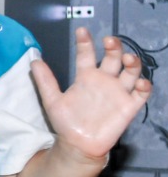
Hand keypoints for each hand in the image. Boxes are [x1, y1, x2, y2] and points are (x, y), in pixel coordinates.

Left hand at [31, 27, 150, 160]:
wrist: (77, 145)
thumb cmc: (66, 123)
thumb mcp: (52, 100)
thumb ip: (45, 81)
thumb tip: (33, 61)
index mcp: (85, 77)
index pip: (87, 54)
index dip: (85, 42)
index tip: (82, 31)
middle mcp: (103, 81)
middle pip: (113, 58)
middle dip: (114, 47)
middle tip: (110, 41)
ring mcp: (117, 92)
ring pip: (131, 71)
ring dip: (132, 62)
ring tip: (126, 59)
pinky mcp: (128, 106)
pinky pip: (141, 94)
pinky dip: (144, 86)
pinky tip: (139, 83)